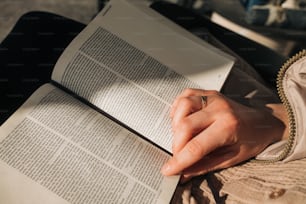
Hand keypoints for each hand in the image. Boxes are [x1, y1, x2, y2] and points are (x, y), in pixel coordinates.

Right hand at [161, 88, 287, 180]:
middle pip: (185, 126)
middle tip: (177, 155)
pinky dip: (178, 108)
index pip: (196, 147)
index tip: (168, 170)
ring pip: (182, 106)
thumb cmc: (251, 140)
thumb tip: (183, 174)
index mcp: (229, 127)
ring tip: (180, 136)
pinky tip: (181, 119)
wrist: (264, 121)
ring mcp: (213, 98)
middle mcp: (220, 109)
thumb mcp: (231, 158)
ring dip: (175, 124)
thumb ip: (205, 166)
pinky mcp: (208, 93)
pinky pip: (185, 95)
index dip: (179, 161)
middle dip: (176, 145)